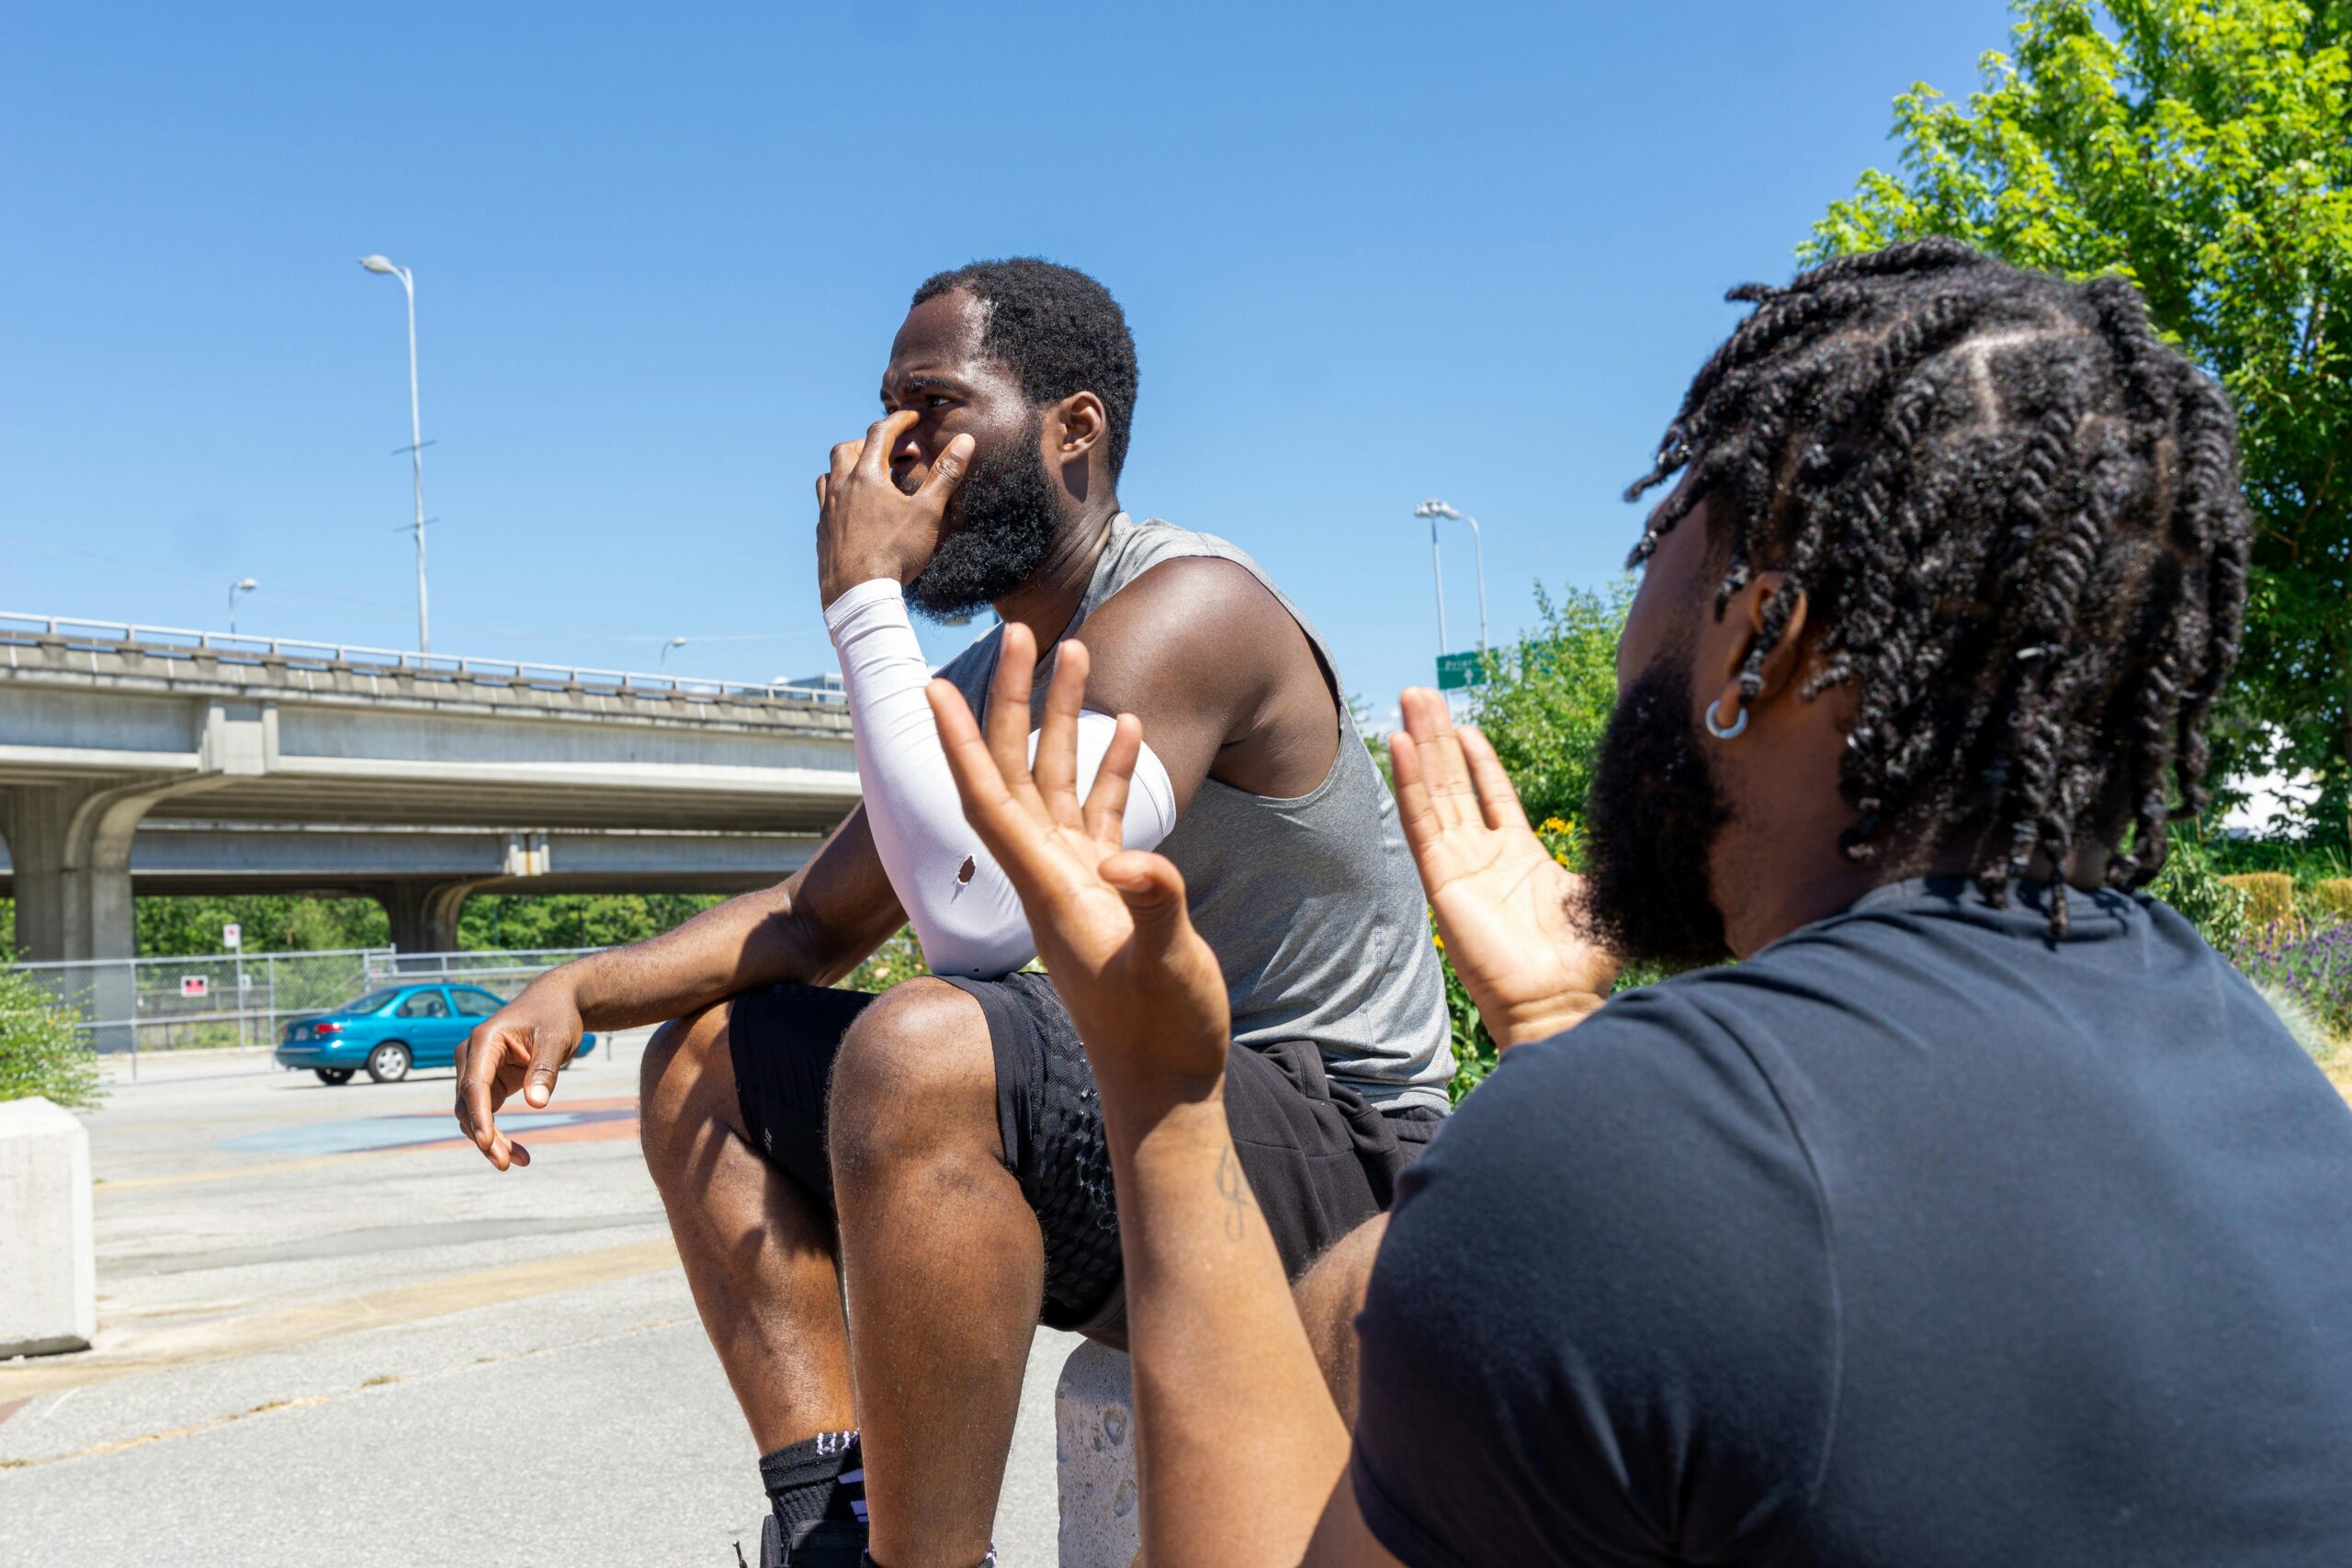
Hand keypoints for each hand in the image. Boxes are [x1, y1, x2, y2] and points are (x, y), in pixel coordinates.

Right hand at [454, 979, 584, 1169]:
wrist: (555, 1003)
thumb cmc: (556, 1016)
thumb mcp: (558, 1039)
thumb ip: (546, 1070)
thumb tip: (537, 1104)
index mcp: (484, 1040)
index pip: (474, 1084)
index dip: (479, 1116)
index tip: (487, 1143)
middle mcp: (471, 1056)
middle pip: (467, 1104)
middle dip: (484, 1136)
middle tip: (505, 1163)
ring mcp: (476, 1070)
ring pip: (472, 1114)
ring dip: (490, 1140)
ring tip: (518, 1161)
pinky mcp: (487, 1082)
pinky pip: (485, 1113)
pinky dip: (497, 1134)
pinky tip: (517, 1153)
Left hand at [815, 410, 972, 606]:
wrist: (858, 593)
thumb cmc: (895, 553)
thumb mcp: (927, 512)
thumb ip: (945, 475)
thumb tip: (965, 441)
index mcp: (867, 476)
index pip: (880, 433)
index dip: (898, 421)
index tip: (912, 417)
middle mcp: (841, 487)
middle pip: (846, 449)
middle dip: (869, 442)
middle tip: (891, 451)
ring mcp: (827, 510)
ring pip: (829, 474)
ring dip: (847, 467)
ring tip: (867, 476)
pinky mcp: (821, 533)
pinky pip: (825, 503)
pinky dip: (839, 495)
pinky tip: (853, 510)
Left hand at [925, 623, 1233, 1100]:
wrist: (1165, 1090)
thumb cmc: (1163, 1034)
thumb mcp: (1162, 968)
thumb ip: (1152, 909)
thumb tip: (1132, 863)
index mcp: (1049, 886)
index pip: (989, 800)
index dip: (959, 741)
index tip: (931, 685)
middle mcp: (1050, 875)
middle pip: (1020, 771)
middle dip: (1017, 699)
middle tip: (1019, 628)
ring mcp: (1079, 881)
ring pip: (1061, 782)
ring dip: (1067, 718)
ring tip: (1079, 650)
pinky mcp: (1110, 892)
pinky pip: (1103, 814)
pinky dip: (1113, 770)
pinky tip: (1129, 728)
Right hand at [1390, 687, 1619, 1048]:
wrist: (1559, 1001)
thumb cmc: (1585, 960)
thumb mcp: (1602, 891)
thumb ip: (1606, 855)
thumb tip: (1642, 822)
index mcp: (1521, 857)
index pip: (1493, 794)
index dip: (1479, 758)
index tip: (1465, 724)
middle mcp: (1484, 857)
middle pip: (1455, 782)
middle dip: (1440, 736)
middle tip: (1422, 694)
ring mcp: (1459, 866)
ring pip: (1435, 793)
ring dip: (1422, 745)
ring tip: (1408, 701)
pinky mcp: (1442, 880)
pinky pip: (1421, 823)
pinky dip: (1410, 783)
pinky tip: (1401, 746)